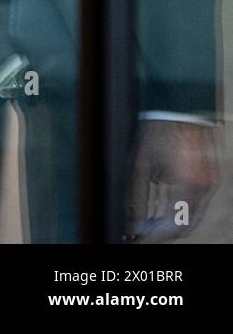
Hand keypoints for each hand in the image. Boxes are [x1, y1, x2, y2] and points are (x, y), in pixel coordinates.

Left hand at [126, 121, 219, 240]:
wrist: (179, 106)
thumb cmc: (157, 131)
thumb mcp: (139, 163)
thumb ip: (136, 196)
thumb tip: (132, 223)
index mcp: (188, 184)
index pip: (174, 226)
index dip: (153, 236)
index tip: (136, 237)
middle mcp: (204, 187)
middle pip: (186, 225)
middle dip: (162, 233)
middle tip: (140, 233)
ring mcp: (211, 183)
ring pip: (192, 217)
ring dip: (170, 223)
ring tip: (145, 223)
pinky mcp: (210, 179)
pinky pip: (196, 204)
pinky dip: (178, 210)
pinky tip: (158, 209)